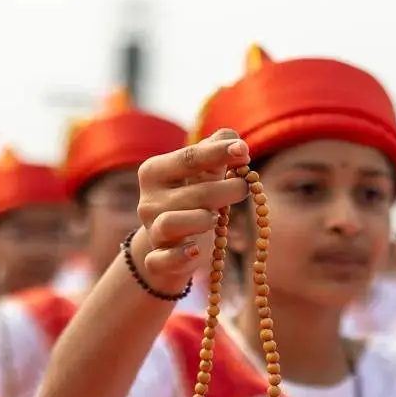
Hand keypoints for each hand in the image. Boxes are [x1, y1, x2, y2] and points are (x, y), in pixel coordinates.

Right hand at [134, 129, 252, 294]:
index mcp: (156, 172)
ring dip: (201, 219)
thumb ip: (214, 153)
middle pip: (192, 193)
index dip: (218, 153)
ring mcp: (152, 231)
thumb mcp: (201, 174)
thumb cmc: (190, 199)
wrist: (168, 242)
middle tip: (246, 188)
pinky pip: (163, 259)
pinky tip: (195, 250)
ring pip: (172, 223)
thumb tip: (233, 137)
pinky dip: (179, 255)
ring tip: (217, 217)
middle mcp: (149, 200)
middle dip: (226, 190)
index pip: (189, 158)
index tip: (245, 150)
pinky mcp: (157, 259)